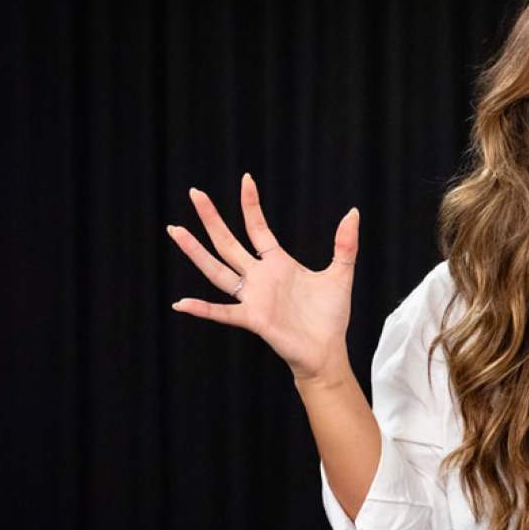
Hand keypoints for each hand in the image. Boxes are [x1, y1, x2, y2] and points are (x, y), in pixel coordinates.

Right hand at [166, 173, 359, 381]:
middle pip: (228, 242)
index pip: (258, 228)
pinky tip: (181, 303)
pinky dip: (202, 309)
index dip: (251, 204)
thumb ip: (345, 244)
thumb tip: (353, 212)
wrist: (327, 350)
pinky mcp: (253, 319)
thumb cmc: (331, 316)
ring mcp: (253, 297)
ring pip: (217, 270)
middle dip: (211, 218)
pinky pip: (222, 312)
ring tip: (175, 231)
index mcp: (277, 263)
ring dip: (195, 252)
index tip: (246, 179)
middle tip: (194, 193)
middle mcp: (259, 277)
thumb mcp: (340, 274)